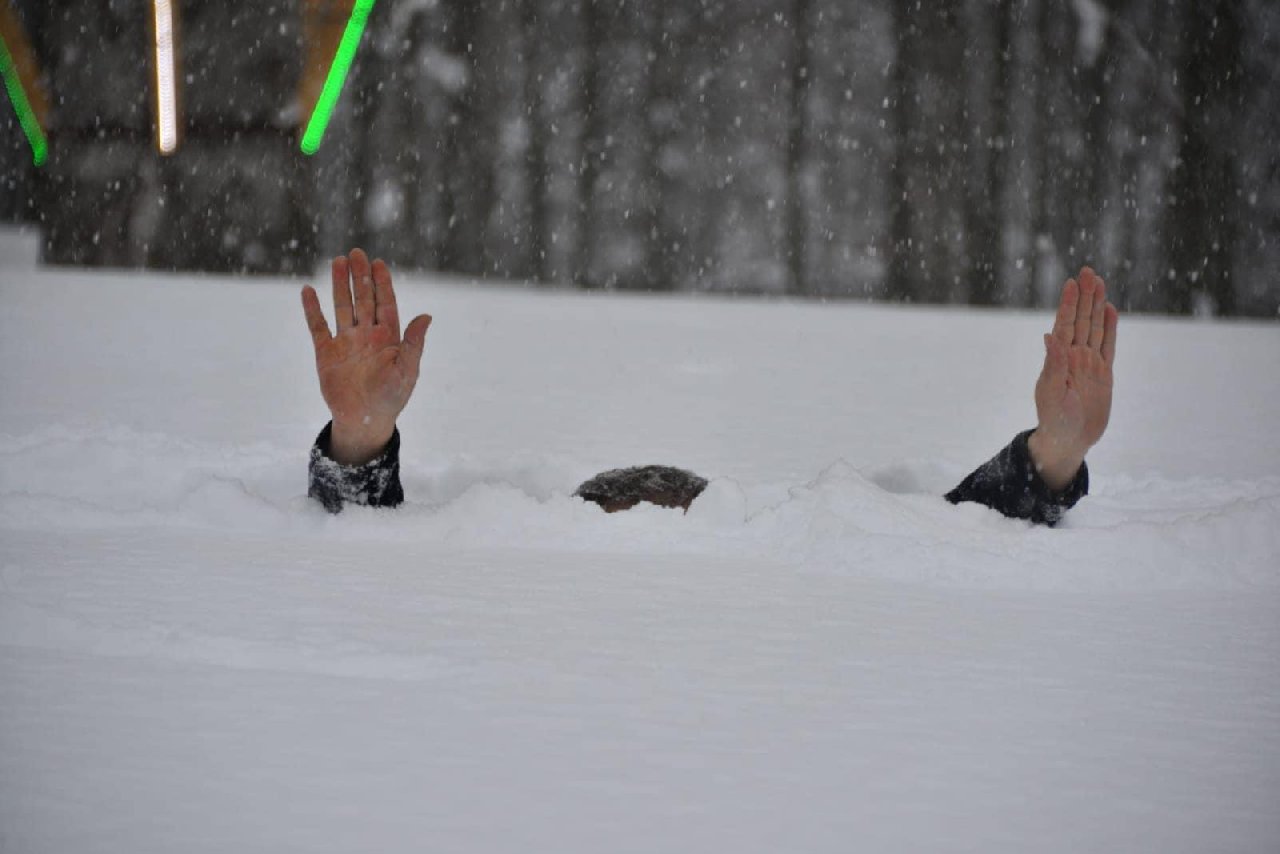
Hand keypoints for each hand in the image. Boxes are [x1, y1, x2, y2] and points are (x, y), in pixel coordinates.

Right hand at [301, 249, 431, 464]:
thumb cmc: (391, 398)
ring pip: (342, 307)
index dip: (382, 283)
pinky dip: (312, 309)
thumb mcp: (407, 370)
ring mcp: (346, 342)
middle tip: (356, 253)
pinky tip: (308, 290)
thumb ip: (413, 343)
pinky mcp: (326, 353)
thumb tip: (427, 316)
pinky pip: (318, 326)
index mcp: (388, 337)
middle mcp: (367, 335)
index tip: (378, 262)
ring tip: (337, 261)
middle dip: (360, 276)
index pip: (385, 303)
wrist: (364, 420)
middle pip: (363, 299)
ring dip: (339, 285)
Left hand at [1028, 267, 1117, 490]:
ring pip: (1095, 327)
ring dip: (1097, 305)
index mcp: (1059, 358)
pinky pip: (1108, 345)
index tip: (1071, 282)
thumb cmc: (1055, 419)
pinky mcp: (1104, 373)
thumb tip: (1049, 336)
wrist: (1069, 439)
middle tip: (1087, 271)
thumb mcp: (1052, 392)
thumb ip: (1053, 365)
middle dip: (1084, 296)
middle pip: (1081, 320)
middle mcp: (1074, 356)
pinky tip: (1110, 310)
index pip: (1065, 325)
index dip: (1068, 304)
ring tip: (1098, 282)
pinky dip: (1110, 328)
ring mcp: (1089, 362)